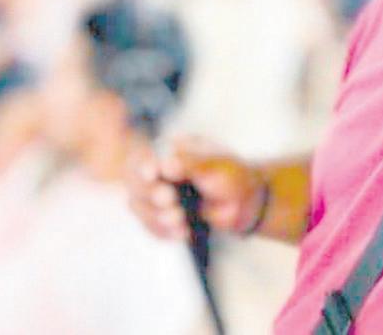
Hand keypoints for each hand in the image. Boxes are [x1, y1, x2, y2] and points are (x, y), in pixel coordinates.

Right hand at [125, 135, 266, 240]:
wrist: (247, 202)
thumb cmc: (233, 175)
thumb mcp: (215, 165)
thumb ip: (190, 164)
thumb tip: (165, 165)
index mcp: (169, 150)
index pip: (144, 156)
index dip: (144, 166)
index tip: (152, 174)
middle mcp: (158, 171)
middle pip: (135, 183)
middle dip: (150, 194)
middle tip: (170, 200)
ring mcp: (158, 194)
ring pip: (138, 206)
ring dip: (155, 216)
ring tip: (180, 220)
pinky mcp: (162, 216)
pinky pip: (150, 227)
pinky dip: (163, 231)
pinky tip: (183, 233)